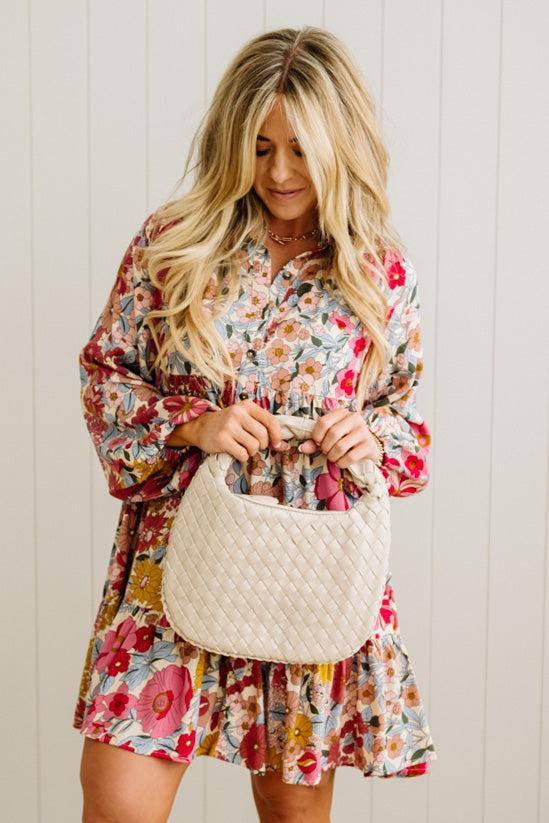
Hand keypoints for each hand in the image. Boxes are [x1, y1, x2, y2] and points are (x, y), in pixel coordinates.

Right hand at [172, 399, 289, 462]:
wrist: (201, 427)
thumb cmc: (229, 424)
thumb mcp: (246, 419)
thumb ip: (265, 429)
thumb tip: (284, 446)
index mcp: (247, 406)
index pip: (271, 421)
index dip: (277, 435)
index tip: (276, 444)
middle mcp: (238, 413)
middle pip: (263, 436)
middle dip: (262, 445)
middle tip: (254, 446)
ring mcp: (229, 426)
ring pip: (254, 446)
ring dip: (252, 452)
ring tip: (244, 448)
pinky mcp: (222, 439)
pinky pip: (243, 454)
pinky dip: (243, 457)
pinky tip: (236, 452)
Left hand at [297, 407, 381, 468]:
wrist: (369, 447)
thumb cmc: (345, 440)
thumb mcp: (329, 437)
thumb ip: (315, 441)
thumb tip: (302, 448)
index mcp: (342, 413)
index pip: (323, 422)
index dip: (317, 436)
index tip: (318, 442)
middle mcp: (354, 418)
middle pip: (332, 434)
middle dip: (325, 447)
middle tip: (327, 452)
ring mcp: (363, 431)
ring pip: (341, 446)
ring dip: (333, 456)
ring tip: (333, 457)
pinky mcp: (369, 445)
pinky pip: (350, 457)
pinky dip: (342, 463)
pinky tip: (341, 462)